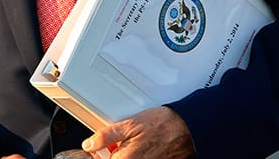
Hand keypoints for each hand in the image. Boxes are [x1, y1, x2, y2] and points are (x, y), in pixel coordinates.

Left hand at [81, 106, 195, 157]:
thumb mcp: (130, 123)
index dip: (99, 155)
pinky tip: (144, 148)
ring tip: (134, 144)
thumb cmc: (163, 124)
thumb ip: (106, 136)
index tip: (98, 150)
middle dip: (114, 154)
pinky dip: (141, 155)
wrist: (189, 128)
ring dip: (126, 155)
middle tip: (116, 145)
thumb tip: (89, 144)